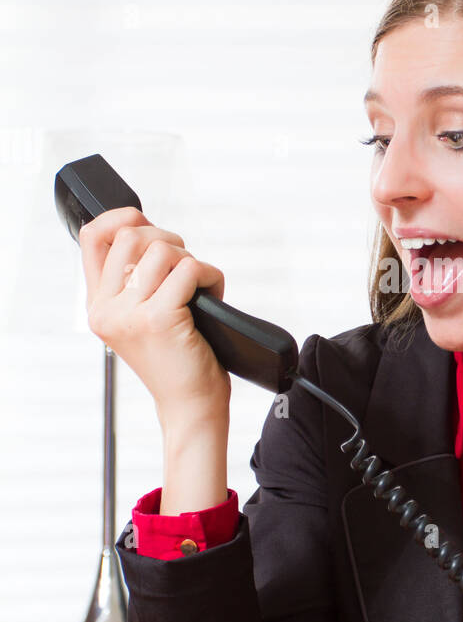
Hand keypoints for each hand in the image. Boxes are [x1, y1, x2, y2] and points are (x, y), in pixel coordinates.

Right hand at [80, 206, 230, 425]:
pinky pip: (189, 270)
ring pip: (161, 250)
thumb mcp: (142, 317)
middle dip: (169, 241)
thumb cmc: (176, 357)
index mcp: (98, 305)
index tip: (144, 221)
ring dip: (192, 261)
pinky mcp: (157, 320)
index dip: (120, 217)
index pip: (92, 238)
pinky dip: (210, 276)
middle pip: (132, 235)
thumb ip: (135, 279)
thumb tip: (147, 227)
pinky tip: (211, 295)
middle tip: (185, 267)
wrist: (189, 404)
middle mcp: (105, 310)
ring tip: (199, 287)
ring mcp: (128, 315)